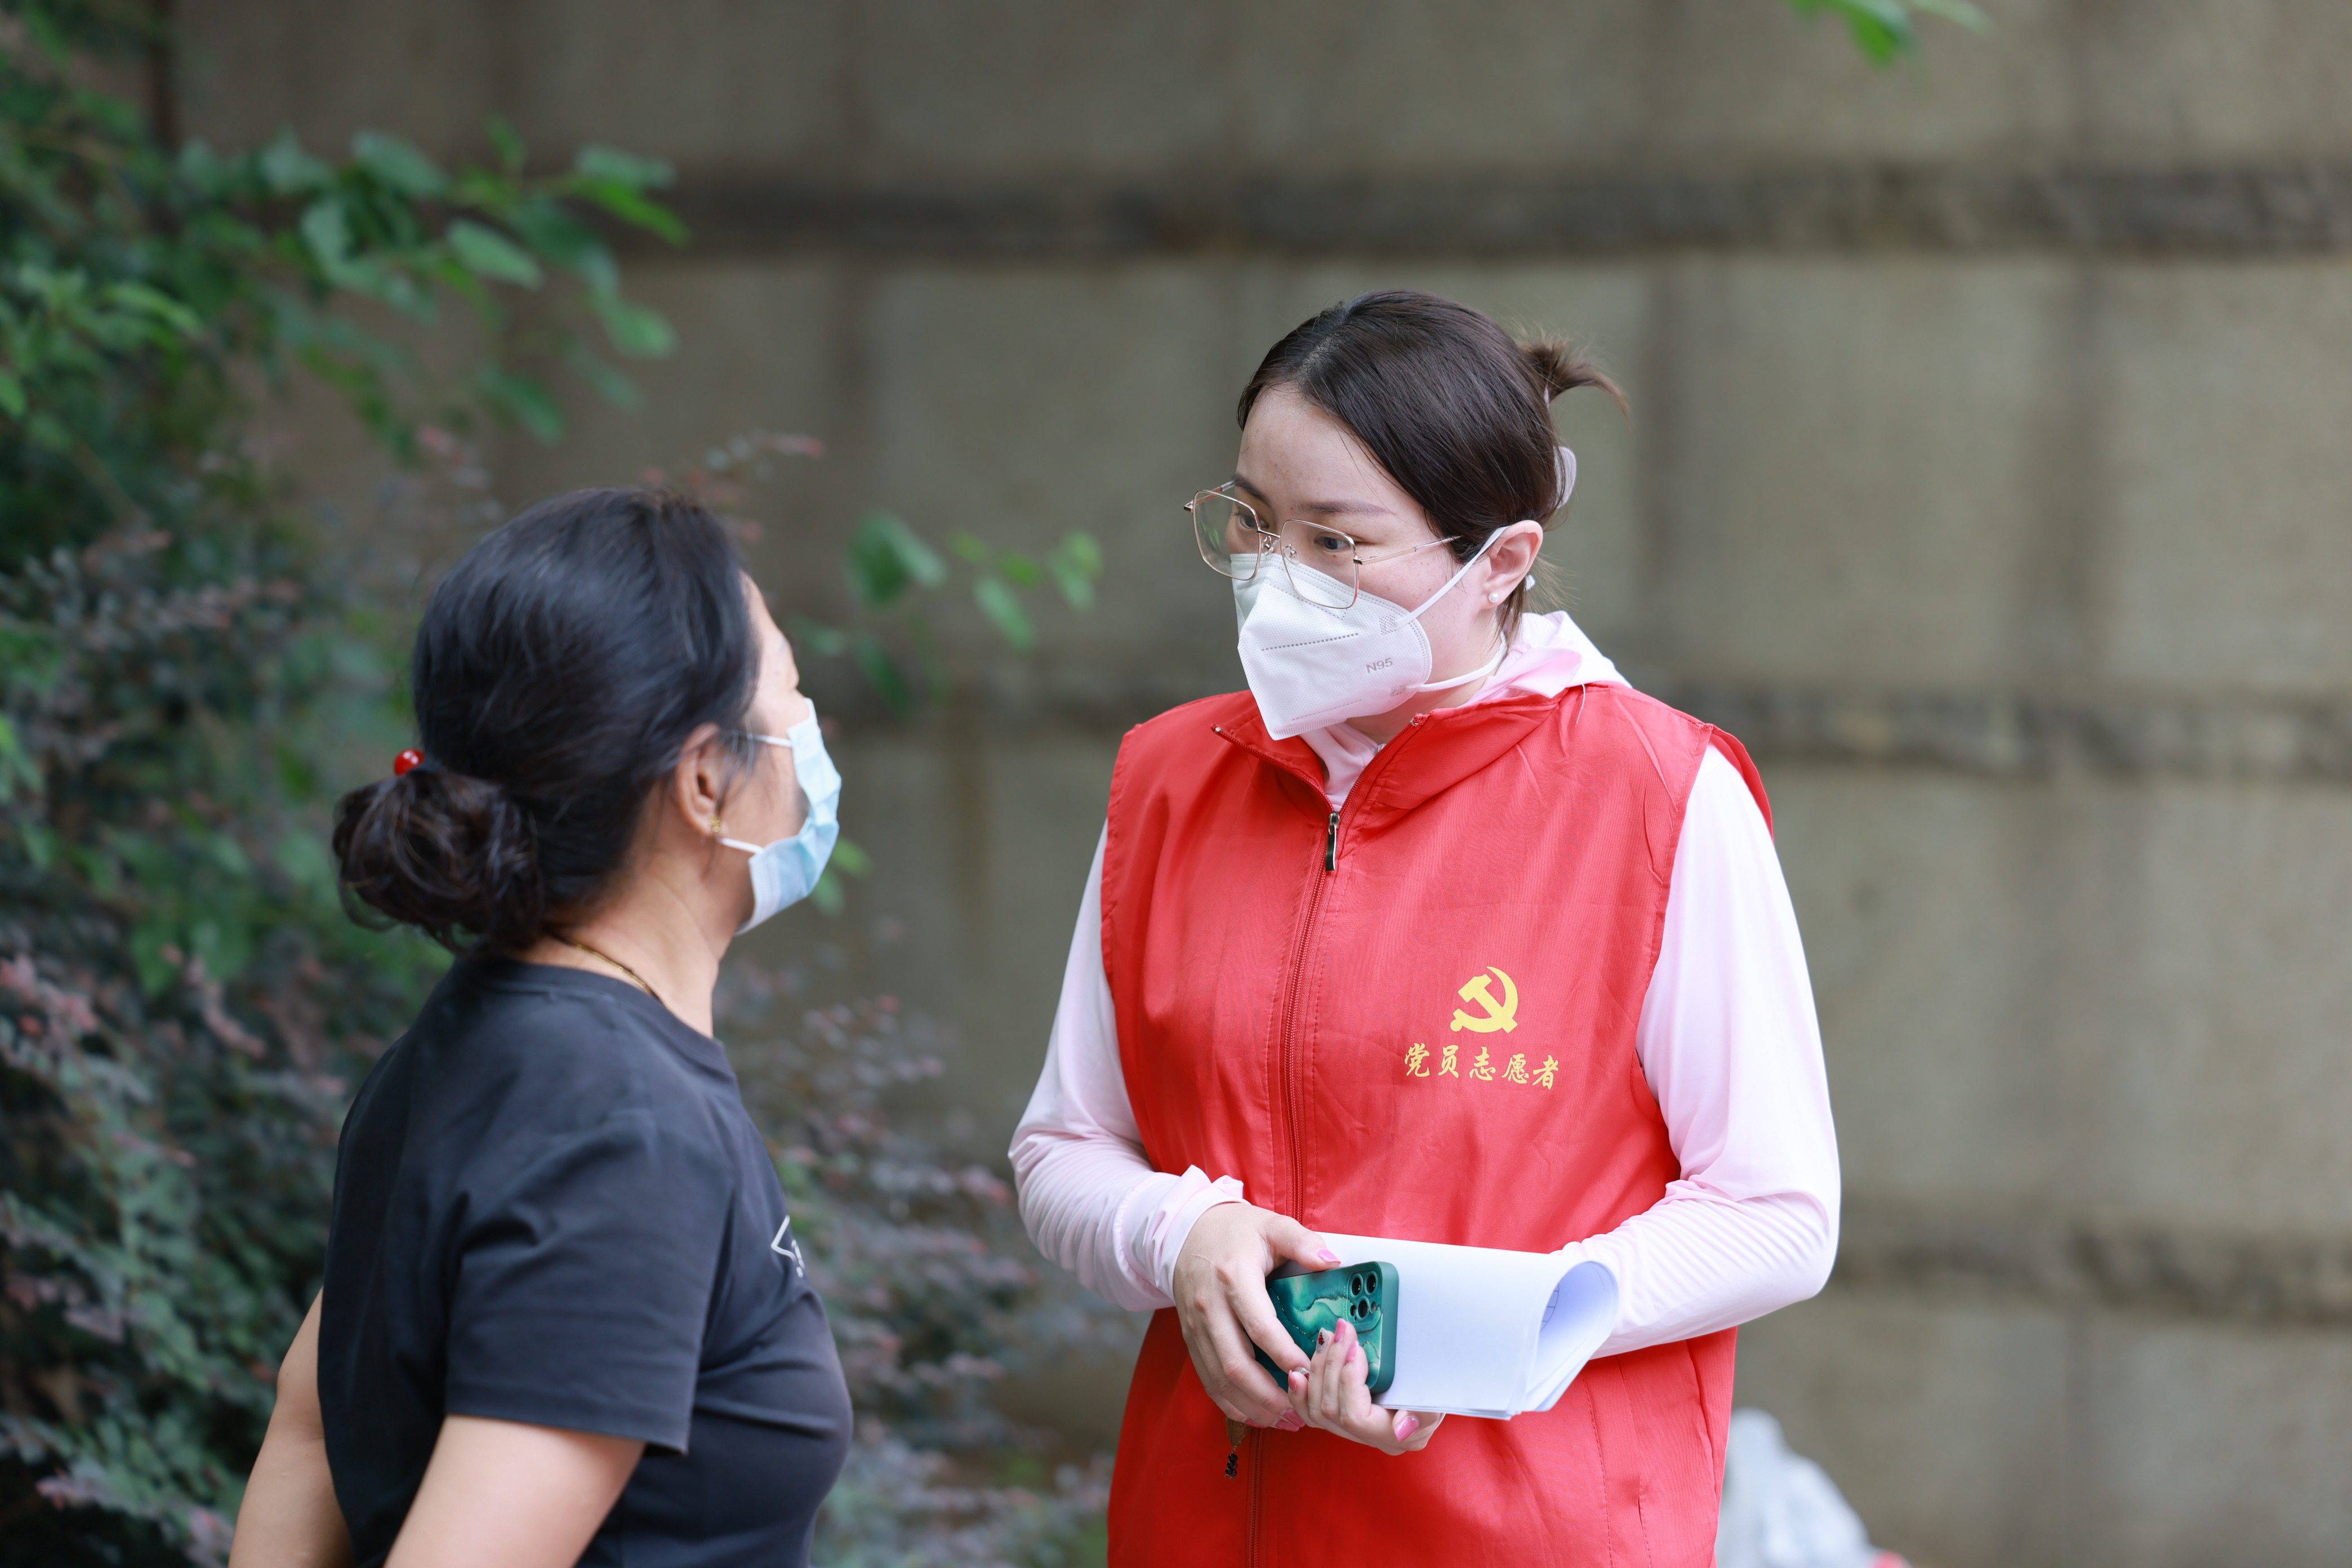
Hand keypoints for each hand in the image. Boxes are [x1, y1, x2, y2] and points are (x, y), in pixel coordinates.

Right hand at [1171, 1203, 1341, 1428]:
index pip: (1260, 1327)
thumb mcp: (1271, 1224)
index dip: (1286, 1355)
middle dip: (1270, 1395)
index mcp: (1233, 1278)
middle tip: (1301, 1411)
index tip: (1312, 1371)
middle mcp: (1209, 1307)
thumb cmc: (1235, 1231)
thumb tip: (1332, 1261)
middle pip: (1236, 1364)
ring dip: (1253, 1407)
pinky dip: (1231, 1403)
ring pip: (1220, 1380)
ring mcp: (1196, 1327)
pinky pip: (1208, 1380)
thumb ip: (1302, 1241)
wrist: (1185, 1233)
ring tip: (1285, 1421)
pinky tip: (1257, 1415)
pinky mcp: (1191, 1340)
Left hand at [1285, 1316, 1444, 1455]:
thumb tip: (1402, 1428)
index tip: (1356, 1347)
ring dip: (1317, 1369)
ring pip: (1316, 1410)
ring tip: (1324, 1339)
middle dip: (1332, 1364)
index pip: (1355, 1417)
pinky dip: (1301, 1391)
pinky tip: (1297, 1372)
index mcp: (1390, 1436)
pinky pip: (1310, 1412)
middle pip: (1331, 1409)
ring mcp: (1349, 1431)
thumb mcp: (1436, 1399)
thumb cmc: (1433, 1390)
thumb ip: (1422, 1415)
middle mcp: (1366, 1439)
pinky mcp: (1336, 1418)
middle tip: (1339, 1330)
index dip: (1349, 1381)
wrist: (1427, 1388)